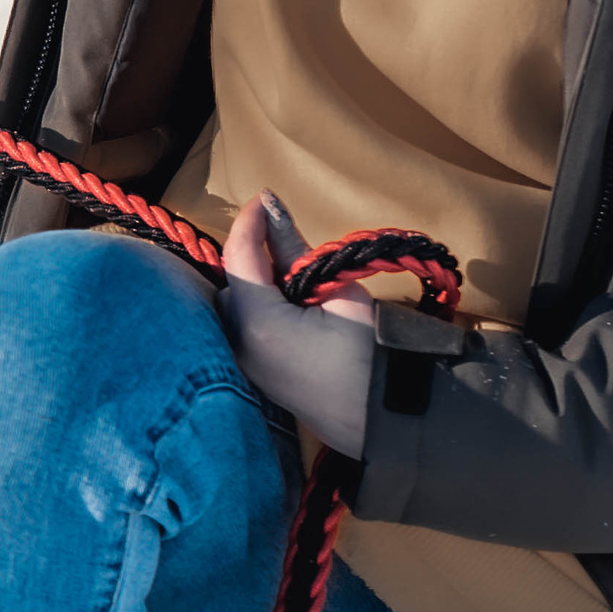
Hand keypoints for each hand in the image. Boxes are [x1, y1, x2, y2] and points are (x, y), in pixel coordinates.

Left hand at [217, 192, 376, 457]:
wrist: (381, 416)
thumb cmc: (369, 351)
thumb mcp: (336, 290)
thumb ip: (296, 249)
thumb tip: (270, 206)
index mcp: (257, 322)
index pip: (240, 254)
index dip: (250, 220)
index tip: (265, 196)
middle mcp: (237, 345)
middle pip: (231, 282)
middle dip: (252, 258)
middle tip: (288, 240)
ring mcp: (242, 365)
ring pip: (233, 306)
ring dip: (254, 285)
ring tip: (293, 276)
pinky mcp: (253, 376)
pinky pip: (241, 329)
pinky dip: (256, 308)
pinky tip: (286, 305)